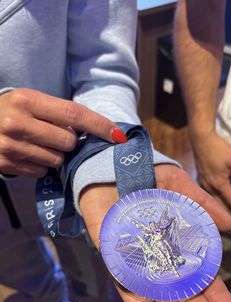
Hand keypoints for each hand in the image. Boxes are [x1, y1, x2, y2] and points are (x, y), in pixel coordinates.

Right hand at [0, 88, 124, 176]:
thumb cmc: (8, 110)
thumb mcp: (28, 101)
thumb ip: (56, 113)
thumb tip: (93, 129)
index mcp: (27, 100)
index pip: (74, 114)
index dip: (99, 125)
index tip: (118, 135)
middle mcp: (18, 123)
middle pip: (68, 142)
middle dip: (68, 141)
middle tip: (53, 134)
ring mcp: (11, 146)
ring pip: (56, 160)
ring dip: (54, 154)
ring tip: (36, 143)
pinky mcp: (7, 164)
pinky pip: (41, 171)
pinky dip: (40, 165)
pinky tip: (27, 154)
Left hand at [80, 164, 230, 301]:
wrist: (111, 167)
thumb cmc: (147, 177)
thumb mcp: (180, 188)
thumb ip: (203, 206)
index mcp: (178, 248)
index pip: (203, 282)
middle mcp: (159, 260)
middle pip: (183, 297)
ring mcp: (136, 261)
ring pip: (157, 298)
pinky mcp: (113, 254)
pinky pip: (123, 281)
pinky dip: (134, 300)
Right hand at [190, 130, 230, 214]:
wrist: (200, 140)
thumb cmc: (218, 148)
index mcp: (219, 183)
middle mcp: (210, 187)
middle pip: (222, 209)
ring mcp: (204, 185)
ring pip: (214, 205)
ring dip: (222, 214)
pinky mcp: (202, 182)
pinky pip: (209, 198)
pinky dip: (216, 206)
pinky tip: (219, 209)